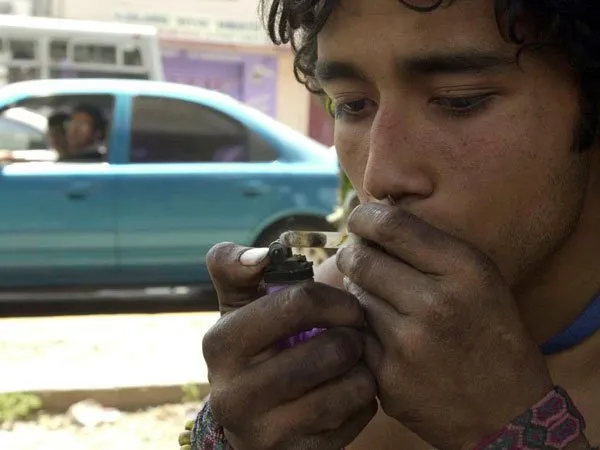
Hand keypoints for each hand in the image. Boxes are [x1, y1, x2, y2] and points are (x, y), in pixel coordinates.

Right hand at [202, 242, 377, 449]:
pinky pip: (357, 416)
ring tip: (352, 359)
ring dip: (362, 366)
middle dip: (353, 334)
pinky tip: (348, 389)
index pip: (297, 303)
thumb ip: (237, 268)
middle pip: (330, 349)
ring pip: (349, 386)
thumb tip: (261, 256)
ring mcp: (265, 432)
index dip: (335, 299)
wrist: (251, 419)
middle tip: (355, 332)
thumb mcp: (239, 306)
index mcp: (222, 343)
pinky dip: (363, 397)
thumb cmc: (255, 346)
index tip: (346, 305)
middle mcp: (234, 393)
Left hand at [336, 203, 553, 449]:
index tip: (359, 220)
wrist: (508, 415)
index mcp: (465, 271)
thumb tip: (371, 222)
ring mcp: (408, 345)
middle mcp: (436, 304)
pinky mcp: (387, 378)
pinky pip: (354, 335)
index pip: (391, 226)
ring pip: (353, 297)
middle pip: (361, 259)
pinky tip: (381, 333)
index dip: (364, 216)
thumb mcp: (480, 279)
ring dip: (358, 293)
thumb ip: (430, 247)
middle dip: (353, 255)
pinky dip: (359, 328)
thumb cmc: (491, 335)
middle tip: (358, 259)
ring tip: (380, 300)